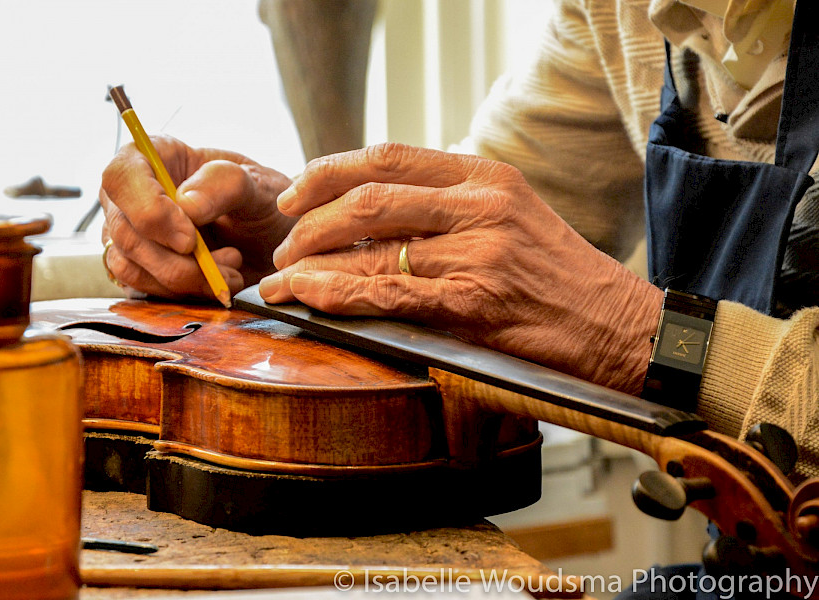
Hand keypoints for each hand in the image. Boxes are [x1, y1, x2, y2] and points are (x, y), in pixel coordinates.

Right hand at [100, 135, 295, 298]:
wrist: (273, 239)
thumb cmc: (262, 201)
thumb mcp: (257, 185)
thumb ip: (225, 185)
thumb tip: (185, 204)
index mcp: (153, 156)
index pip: (121, 177)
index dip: (148, 211)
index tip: (190, 239)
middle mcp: (132, 194)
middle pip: (125, 231)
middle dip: (176, 260)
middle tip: (230, 260)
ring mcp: (130, 232)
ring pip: (128, 266)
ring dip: (183, 280)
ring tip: (231, 270)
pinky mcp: (139, 267)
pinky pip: (140, 288)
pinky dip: (181, 294)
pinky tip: (216, 283)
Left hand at [258, 143, 662, 393]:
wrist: (618, 326)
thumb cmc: (559, 276)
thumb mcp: (514, 214)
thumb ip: (451, 204)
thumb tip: (374, 208)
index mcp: (485, 176)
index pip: (387, 157)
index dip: (326, 172)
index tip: (292, 195)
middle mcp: (480, 205)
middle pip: (368, 199)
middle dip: (308, 224)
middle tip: (283, 248)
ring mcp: (478, 253)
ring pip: (370, 248)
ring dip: (312, 265)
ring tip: (283, 280)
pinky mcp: (474, 303)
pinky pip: (388, 293)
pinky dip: (337, 295)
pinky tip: (308, 299)